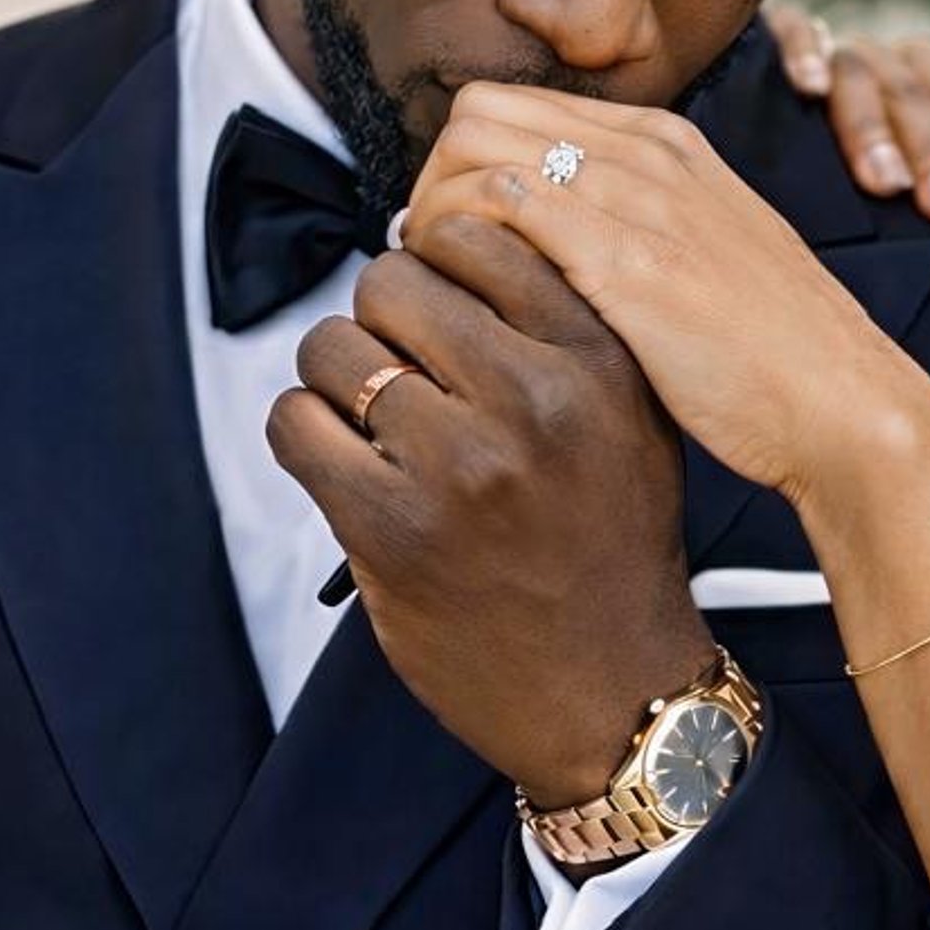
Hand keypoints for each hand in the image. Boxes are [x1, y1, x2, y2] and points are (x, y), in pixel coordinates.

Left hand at [266, 229, 712, 803]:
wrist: (613, 693)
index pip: (476, 236)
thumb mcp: (634, 421)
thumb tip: (455, 254)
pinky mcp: (391, 530)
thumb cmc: (616, 555)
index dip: (435, 260)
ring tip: (368, 421)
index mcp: (597, 363)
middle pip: (392, 283)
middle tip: (397, 366)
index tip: (433, 300)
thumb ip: (563, 334)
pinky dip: (303, 433)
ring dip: (335, 378)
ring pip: (333, 349)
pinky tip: (340, 461)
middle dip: (381, 319)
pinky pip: (295, 426)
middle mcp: (533, 402)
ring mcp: (459, 467)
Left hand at [402, 86, 929, 510]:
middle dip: (435, 182)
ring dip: (434, 216)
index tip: (456, 242)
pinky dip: (456, 249)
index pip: (515, 108)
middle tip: (435, 265)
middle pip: (480, 115)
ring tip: (442, 290)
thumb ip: (635, 232)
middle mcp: (650, 153)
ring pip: (475, 150)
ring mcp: (640, 198)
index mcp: (668, 144)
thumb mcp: (702, 262)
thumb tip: (549, 246)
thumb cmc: (773, 358)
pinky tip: (465, 309)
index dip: (464, 170)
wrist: (845, 404)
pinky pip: (499, 210)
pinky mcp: (626, 259)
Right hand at [765, 6, 929, 215]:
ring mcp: (829, 50)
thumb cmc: (871, 154)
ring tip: (888, 185)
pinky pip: (792, 34)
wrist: (776, 121)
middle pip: (917, 98)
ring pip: (860, 79)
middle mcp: (883, 60)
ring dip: (874, 131)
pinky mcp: (769, 40)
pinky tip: (808, 90)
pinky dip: (802, 56)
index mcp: (927, 80)